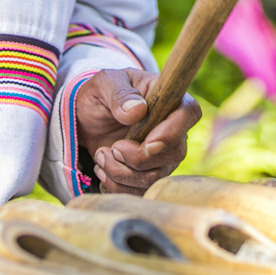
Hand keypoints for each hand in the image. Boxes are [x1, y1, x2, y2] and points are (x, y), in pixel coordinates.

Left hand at [74, 68, 201, 194]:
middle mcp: (173, 129)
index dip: (172, 133)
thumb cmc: (101, 94)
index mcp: (169, 98)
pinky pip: (141, 190)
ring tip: (101, 154)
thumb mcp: (103, 83)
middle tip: (112, 147)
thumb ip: (119, 93)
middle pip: (174, 153)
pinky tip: (102, 169)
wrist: (87, 117)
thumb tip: (137, 110)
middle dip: (138, 158)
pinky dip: (117, 185)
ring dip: (122, 172)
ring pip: (155, 176)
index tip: (147, 143)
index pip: (188, 114)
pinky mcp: (149, 173)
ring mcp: (164, 155)